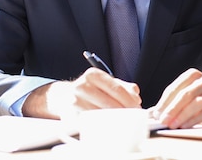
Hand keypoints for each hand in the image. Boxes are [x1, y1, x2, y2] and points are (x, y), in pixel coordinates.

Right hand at [22, 67, 140, 118]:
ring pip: (101, 115)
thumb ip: (122, 85)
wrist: (63, 96)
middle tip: (134, 117)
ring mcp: (75, 102)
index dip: (130, 100)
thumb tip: (136, 94)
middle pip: (110, 103)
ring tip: (124, 122)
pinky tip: (109, 126)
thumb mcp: (104, 81)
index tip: (138, 107)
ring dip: (115, 120)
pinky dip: (102, 126)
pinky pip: (91, 124)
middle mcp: (82, 86)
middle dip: (125, 112)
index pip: (116, 88)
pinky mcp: (70, 116)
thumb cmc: (89, 89)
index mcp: (92, 74)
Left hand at [151, 69, 201, 128]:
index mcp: (193, 75)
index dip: (164, 102)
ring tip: (172, 124)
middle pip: (185, 95)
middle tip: (162, 120)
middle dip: (172, 109)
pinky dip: (193, 120)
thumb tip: (153, 113)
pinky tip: (184, 126)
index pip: (174, 88)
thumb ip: (172, 99)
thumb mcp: (189, 90)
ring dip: (181, 115)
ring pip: (195, 103)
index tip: (156, 113)